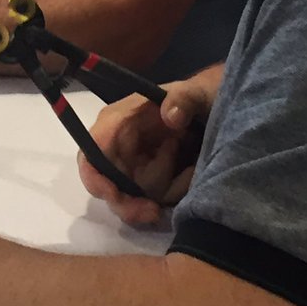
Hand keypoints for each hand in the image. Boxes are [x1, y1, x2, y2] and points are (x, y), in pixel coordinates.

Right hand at [77, 64, 223, 226]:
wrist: (215, 112)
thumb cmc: (197, 98)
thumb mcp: (194, 93)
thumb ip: (182, 99)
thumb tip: (170, 116)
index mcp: (118, 121)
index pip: (91, 153)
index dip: (94, 177)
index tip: (114, 196)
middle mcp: (119, 148)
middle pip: (107, 187)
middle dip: (129, 204)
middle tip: (153, 212)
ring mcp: (135, 168)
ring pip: (135, 198)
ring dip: (164, 190)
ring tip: (191, 169)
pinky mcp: (151, 183)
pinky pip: (156, 199)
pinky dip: (175, 192)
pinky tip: (191, 176)